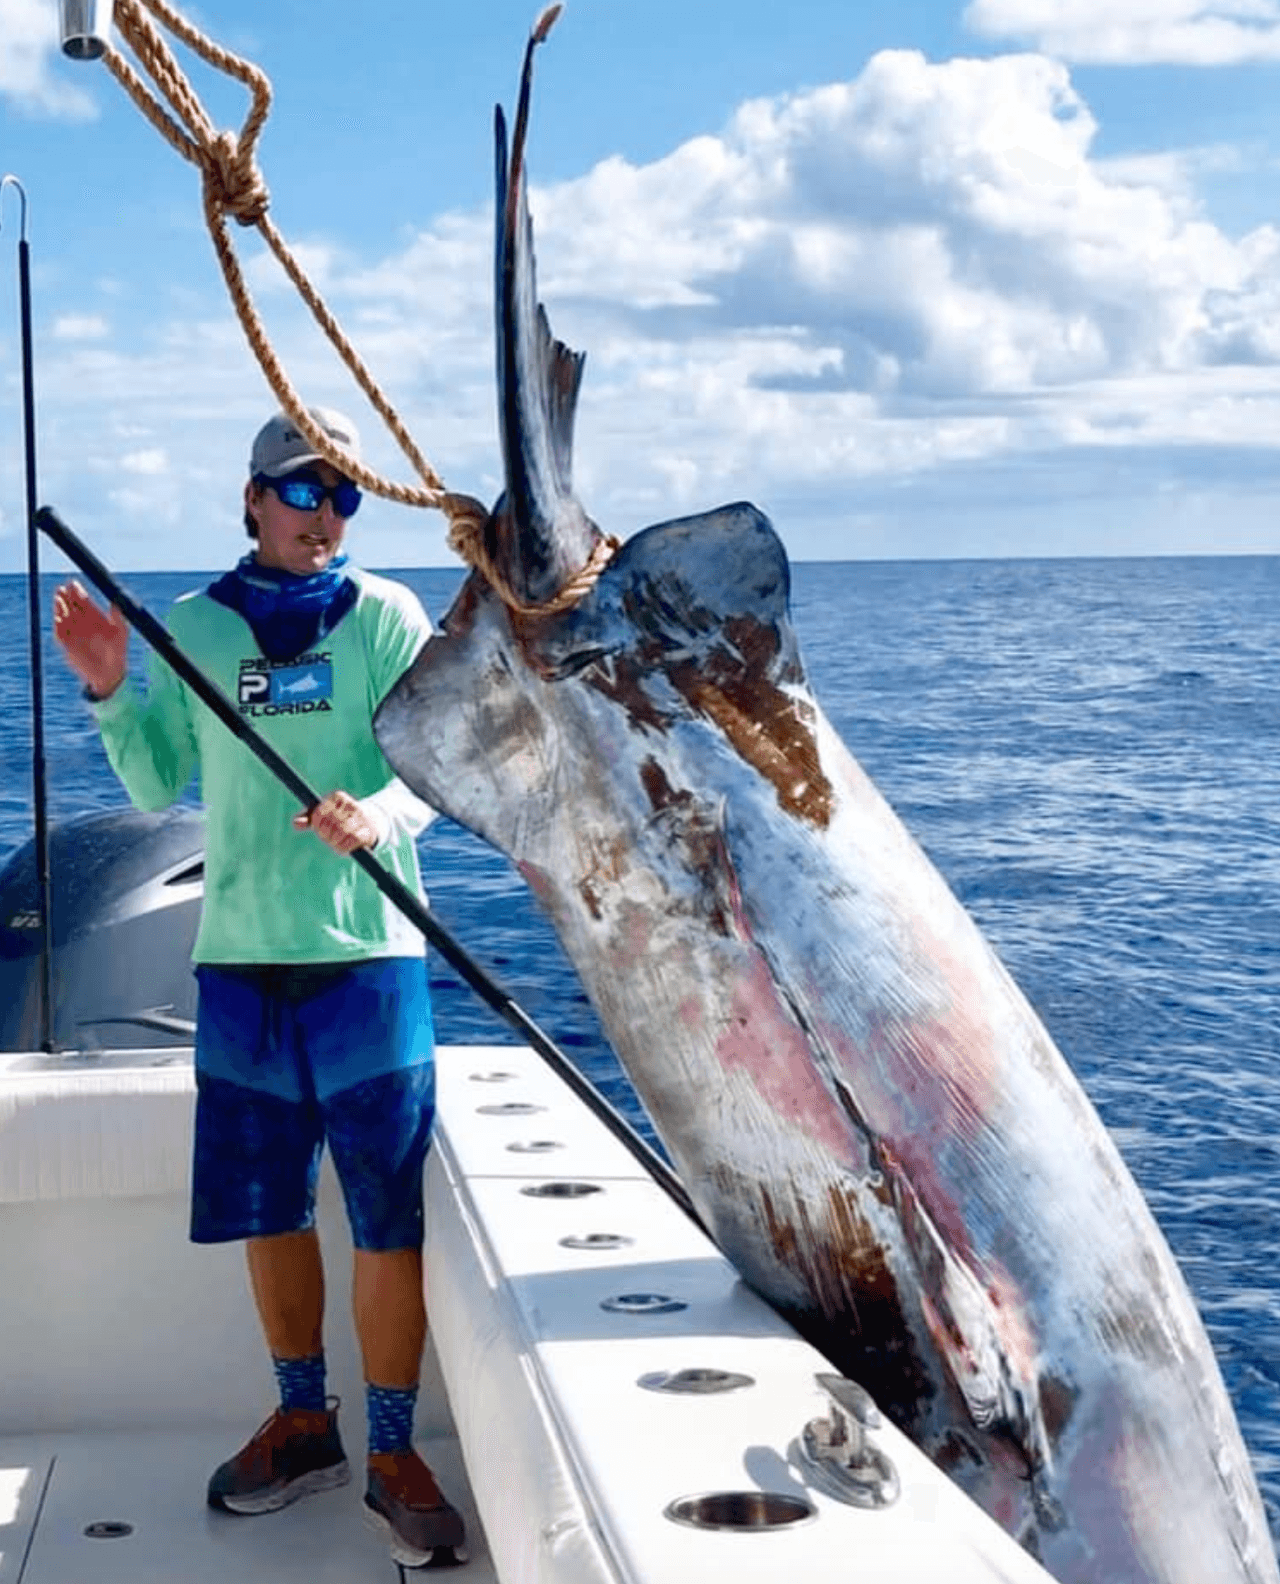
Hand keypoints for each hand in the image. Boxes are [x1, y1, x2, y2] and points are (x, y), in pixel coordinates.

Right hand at [52, 580, 127, 699]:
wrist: (109, 674)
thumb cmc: (118, 652)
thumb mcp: (121, 635)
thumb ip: (118, 619)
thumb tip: (117, 602)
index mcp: (95, 617)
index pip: (84, 601)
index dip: (78, 592)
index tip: (73, 583)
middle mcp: (83, 623)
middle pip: (72, 605)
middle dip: (67, 596)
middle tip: (63, 588)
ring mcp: (74, 632)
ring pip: (64, 616)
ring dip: (60, 607)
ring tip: (59, 598)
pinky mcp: (67, 644)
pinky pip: (60, 632)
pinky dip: (58, 625)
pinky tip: (58, 618)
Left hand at [293, 789, 379, 854]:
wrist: (370, 822)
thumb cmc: (340, 819)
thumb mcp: (323, 815)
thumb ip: (308, 818)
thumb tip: (296, 823)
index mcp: (338, 797)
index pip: (319, 814)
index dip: (316, 826)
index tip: (319, 829)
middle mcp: (351, 804)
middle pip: (330, 824)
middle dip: (325, 834)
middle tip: (327, 837)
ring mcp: (361, 817)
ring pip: (341, 832)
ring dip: (334, 841)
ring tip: (335, 842)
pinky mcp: (368, 831)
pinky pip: (352, 840)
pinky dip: (344, 847)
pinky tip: (343, 847)